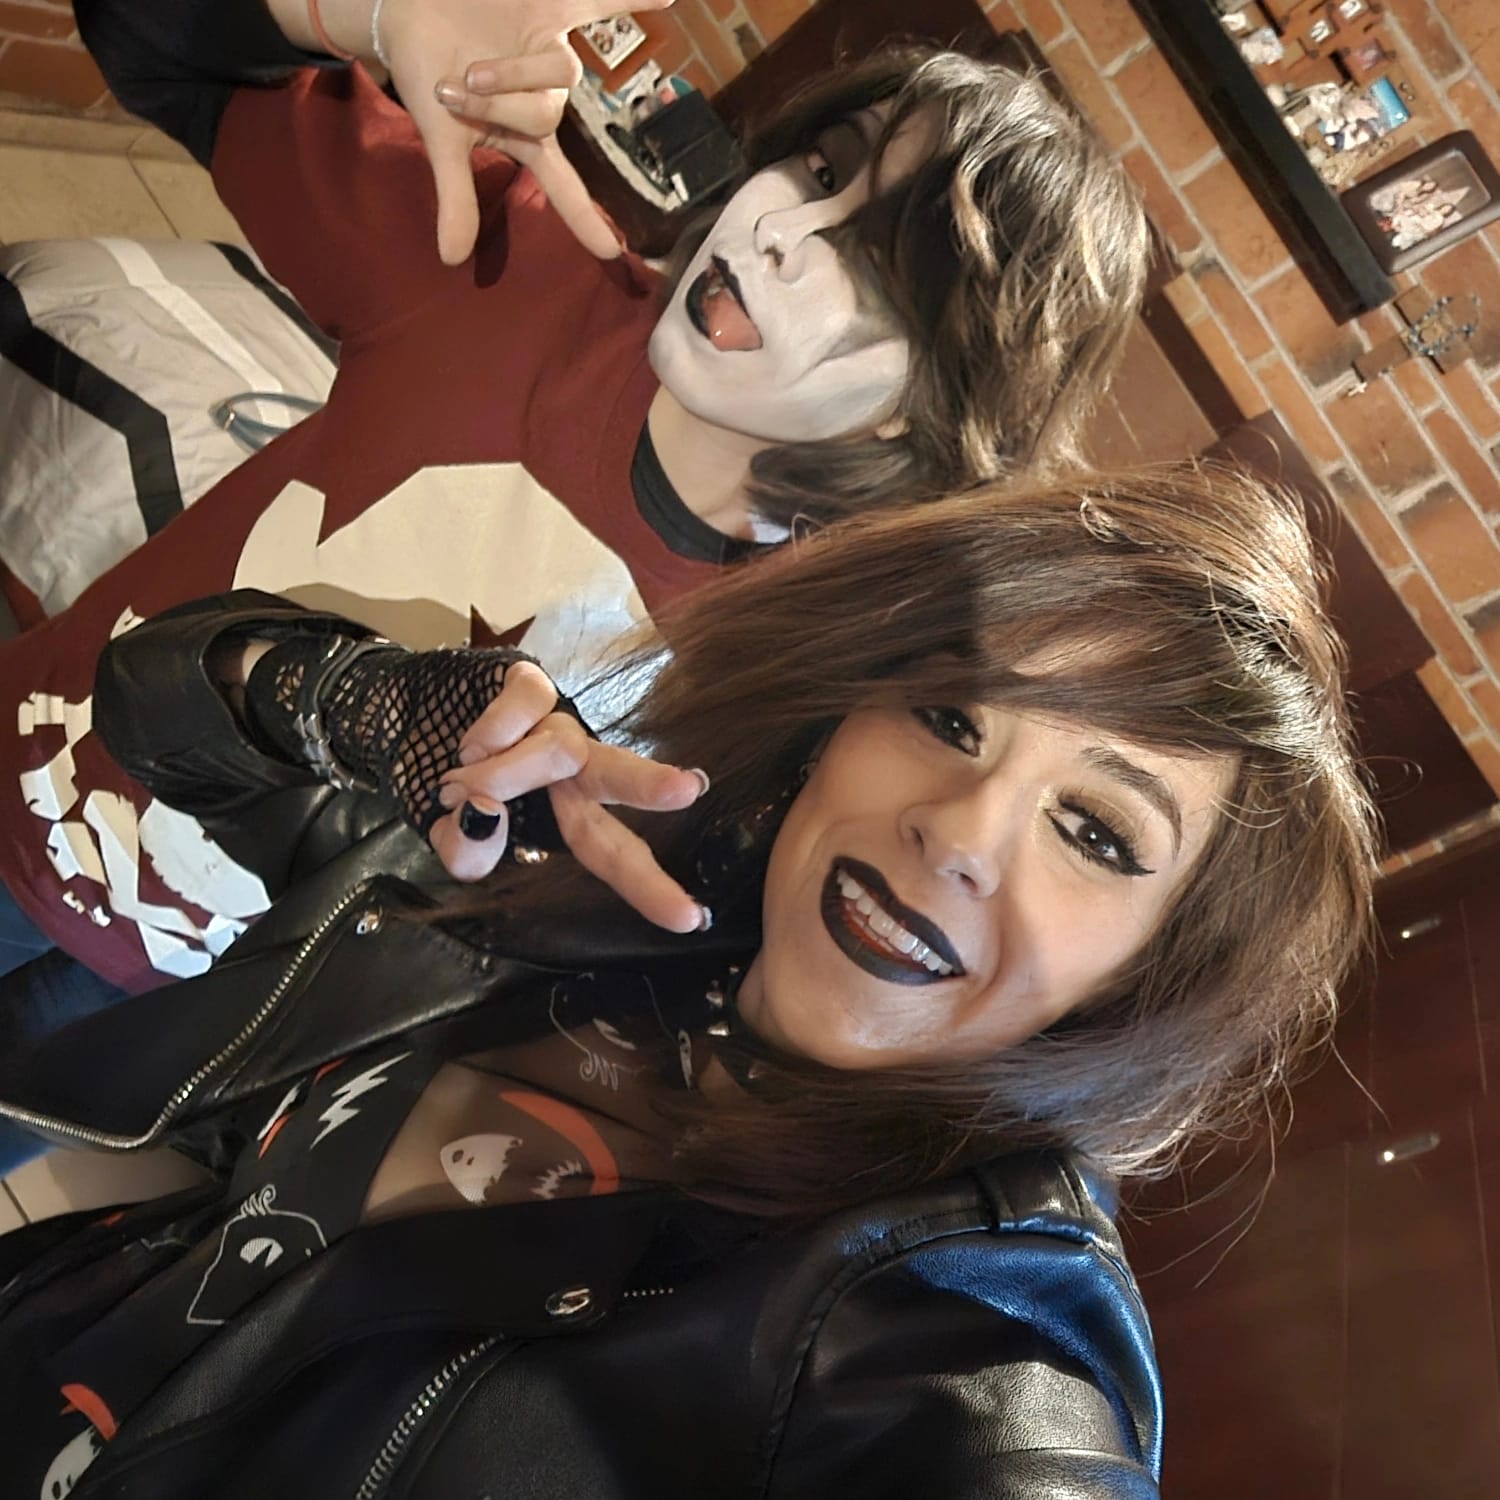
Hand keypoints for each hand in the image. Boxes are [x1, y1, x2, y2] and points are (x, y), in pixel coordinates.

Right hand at [376, 0, 677, 264]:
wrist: (407, 11)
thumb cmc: (426, 73)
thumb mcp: (440, 137)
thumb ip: (455, 194)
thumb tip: (452, 260)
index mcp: (525, 137)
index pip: (563, 187)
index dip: (585, 219)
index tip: (612, 254)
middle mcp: (546, 99)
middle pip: (547, 118)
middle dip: (500, 110)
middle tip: (457, 93)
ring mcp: (552, 53)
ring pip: (560, 72)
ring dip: (515, 73)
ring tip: (471, 70)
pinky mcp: (550, 7)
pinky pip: (599, 3)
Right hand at [431, 661, 710, 933]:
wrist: (404, 714)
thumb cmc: (441, 785)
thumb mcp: (446, 835)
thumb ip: (467, 850)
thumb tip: (486, 815)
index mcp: (565, 815)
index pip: (613, 854)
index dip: (649, 886)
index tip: (692, 919)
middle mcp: (574, 769)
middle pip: (619, 780)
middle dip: (650, 786)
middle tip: (688, 790)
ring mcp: (556, 722)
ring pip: (558, 750)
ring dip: (504, 775)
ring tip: (458, 785)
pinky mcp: (531, 683)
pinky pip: (525, 707)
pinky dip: (489, 733)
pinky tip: (469, 745)